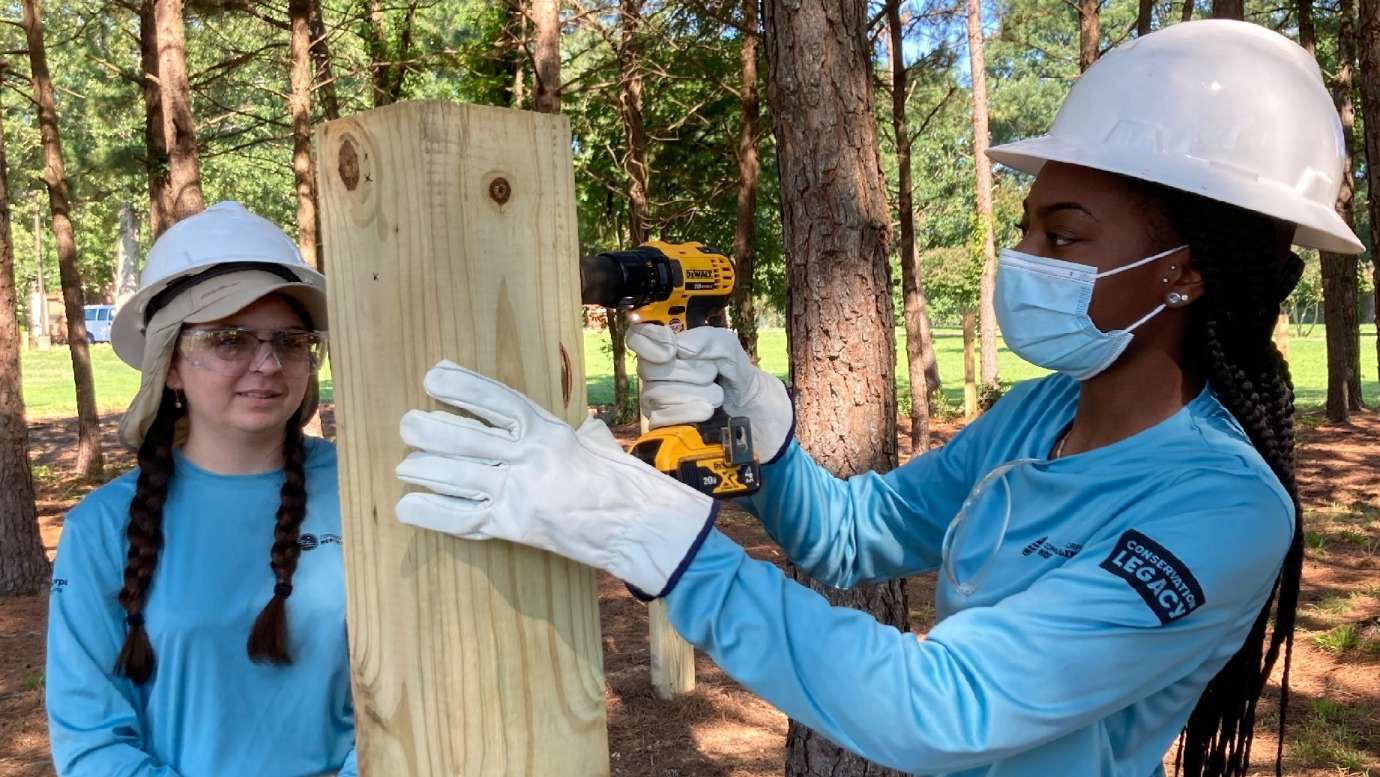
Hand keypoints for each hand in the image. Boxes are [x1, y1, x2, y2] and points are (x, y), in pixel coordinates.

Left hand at [394, 361, 715, 596]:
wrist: (637, 526)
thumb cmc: (620, 480)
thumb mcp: (591, 441)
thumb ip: (561, 428)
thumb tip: (544, 422)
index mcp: (548, 429)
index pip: (495, 401)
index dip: (460, 387)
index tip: (433, 377)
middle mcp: (529, 457)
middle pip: (464, 437)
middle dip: (429, 430)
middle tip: (409, 425)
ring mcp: (519, 494)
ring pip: (455, 476)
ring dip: (423, 470)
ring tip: (407, 465)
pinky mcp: (514, 528)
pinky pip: (461, 519)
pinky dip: (430, 512)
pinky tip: (408, 505)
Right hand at [626, 324, 793, 460]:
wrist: (753, 412)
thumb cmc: (736, 375)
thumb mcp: (729, 349)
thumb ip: (707, 340)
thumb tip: (679, 347)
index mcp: (667, 349)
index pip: (637, 338)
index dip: (651, 342)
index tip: (673, 350)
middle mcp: (655, 374)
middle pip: (651, 368)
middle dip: (689, 371)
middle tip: (712, 375)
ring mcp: (655, 401)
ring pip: (658, 393)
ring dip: (696, 393)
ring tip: (716, 395)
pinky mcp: (662, 426)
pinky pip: (662, 418)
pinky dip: (689, 412)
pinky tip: (707, 411)